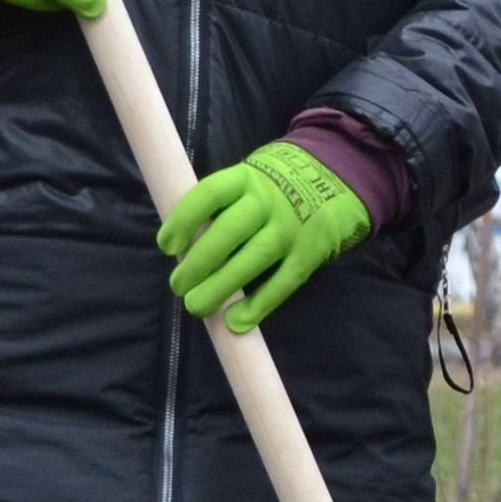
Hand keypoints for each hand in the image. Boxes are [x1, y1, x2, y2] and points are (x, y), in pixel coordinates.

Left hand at [160, 141, 372, 333]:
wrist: (333, 183)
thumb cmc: (270, 189)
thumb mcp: (244, 183)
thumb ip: (218, 210)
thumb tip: (183, 251)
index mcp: (244, 179)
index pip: (209, 194)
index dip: (184, 220)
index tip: (167, 246)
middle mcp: (268, 201)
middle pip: (229, 231)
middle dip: (199, 262)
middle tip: (178, 285)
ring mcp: (290, 228)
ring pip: (253, 258)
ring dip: (221, 285)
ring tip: (196, 306)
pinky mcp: (308, 254)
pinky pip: (282, 283)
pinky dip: (258, 305)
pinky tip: (235, 321)